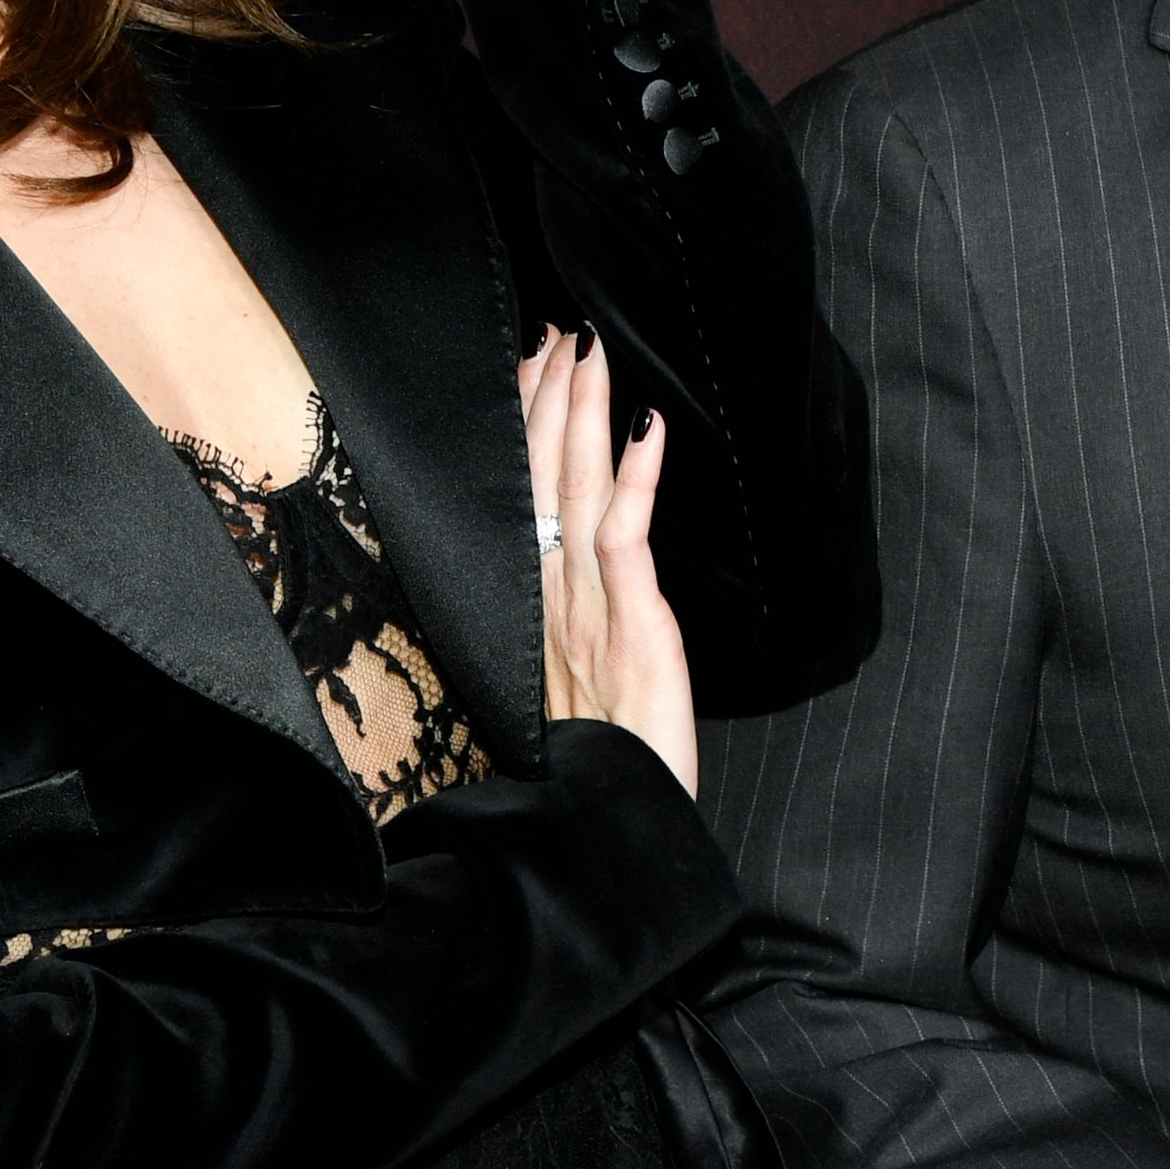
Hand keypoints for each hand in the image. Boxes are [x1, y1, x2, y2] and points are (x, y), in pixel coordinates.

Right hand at [522, 325, 695, 792]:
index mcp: (539, 611)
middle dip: (545, 402)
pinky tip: (645, 429)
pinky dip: (638, 480)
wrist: (613, 835)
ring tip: (582, 351)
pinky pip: (627, 538)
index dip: (524, 433)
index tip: (527, 368)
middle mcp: (554, 602)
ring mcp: (590, 612)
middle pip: (540, 482)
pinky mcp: (633, 629)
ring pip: (574, 492)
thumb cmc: (603, 768)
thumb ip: (569, 631)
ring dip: (580, 417)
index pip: (524, 501)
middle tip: (552, 333)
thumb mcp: (578, 690)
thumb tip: (567, 575)